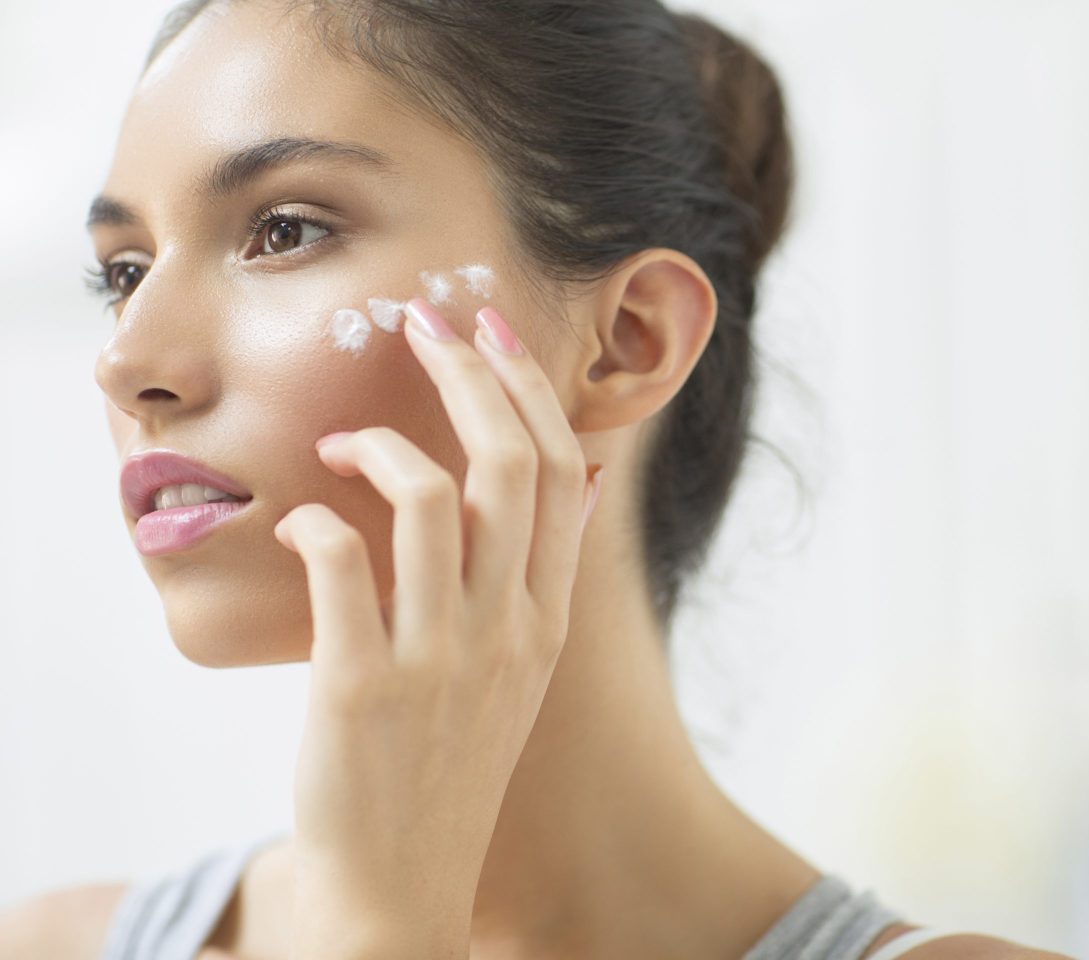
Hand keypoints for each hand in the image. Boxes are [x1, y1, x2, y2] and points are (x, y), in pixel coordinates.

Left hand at [274, 298, 602, 957]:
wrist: (402, 878)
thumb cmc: (453, 755)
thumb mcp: (526, 662)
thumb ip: (551, 566)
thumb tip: (588, 473)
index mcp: (547, 615)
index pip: (558, 470)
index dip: (526, 385)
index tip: (490, 329)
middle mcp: (507, 626)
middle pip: (507, 464)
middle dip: (467, 373)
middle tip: (426, 323)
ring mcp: (440, 656)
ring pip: (432, 499)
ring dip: (382, 444)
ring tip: (343, 441)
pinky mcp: (363, 684)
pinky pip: (343, 563)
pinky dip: (318, 520)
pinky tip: (303, 520)